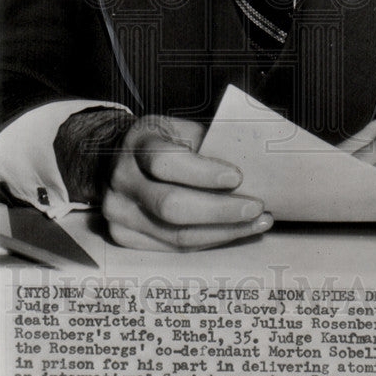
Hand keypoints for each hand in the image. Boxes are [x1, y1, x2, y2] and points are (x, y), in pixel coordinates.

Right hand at [103, 115, 272, 250]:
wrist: (120, 160)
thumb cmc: (163, 141)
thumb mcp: (181, 128)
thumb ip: (209, 143)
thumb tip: (253, 165)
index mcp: (137, 143)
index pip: (164, 162)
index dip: (202, 173)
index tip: (236, 177)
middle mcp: (121, 179)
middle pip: (170, 206)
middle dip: (219, 210)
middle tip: (256, 207)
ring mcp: (119, 212)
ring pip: (176, 234)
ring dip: (223, 231)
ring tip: (257, 222)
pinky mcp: (125, 237)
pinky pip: (174, 247)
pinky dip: (210, 241)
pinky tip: (236, 232)